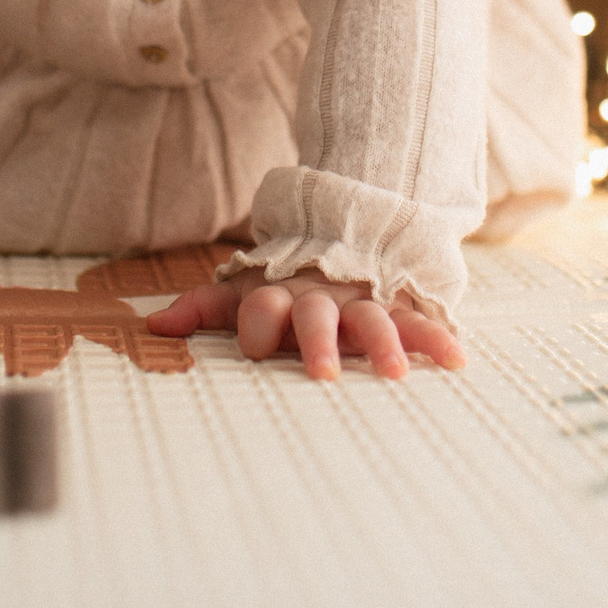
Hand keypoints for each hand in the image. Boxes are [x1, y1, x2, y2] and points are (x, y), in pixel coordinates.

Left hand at [145, 269, 463, 380]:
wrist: (344, 232)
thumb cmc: (285, 283)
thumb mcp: (243, 290)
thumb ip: (202, 307)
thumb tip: (151, 327)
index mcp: (280, 294)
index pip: (261, 307)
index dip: (258, 324)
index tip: (256, 348)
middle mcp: (321, 297)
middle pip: (315, 316)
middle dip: (318, 342)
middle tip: (322, 375)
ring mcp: (361, 301)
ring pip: (371, 319)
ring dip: (383, 344)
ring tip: (394, 373)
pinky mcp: (397, 307)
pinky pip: (418, 320)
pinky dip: (436, 338)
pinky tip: (456, 359)